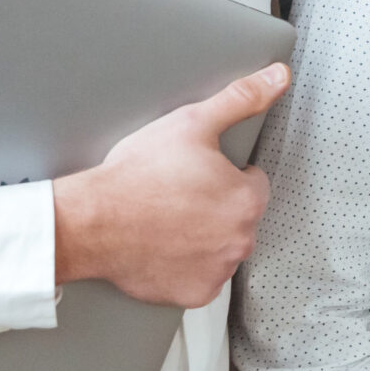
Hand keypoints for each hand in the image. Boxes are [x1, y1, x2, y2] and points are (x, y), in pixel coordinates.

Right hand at [52, 64, 289, 308]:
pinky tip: (164, 247)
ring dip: (204, 236)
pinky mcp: (195, 293)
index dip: (224, 174)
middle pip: (238, 217)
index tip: (196, 173)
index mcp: (248, 199)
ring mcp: (219, 270)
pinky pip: (201, 277)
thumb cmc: (137, 176)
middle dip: (216, 206)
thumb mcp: (193, 123)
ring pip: (221, 247)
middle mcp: (241, 239)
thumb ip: (241, 98)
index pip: (252, 183)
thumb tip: (277, 77)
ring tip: (167, 220)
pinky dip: (187, 266)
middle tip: (177, 195)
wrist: (92, 221)